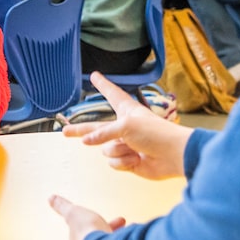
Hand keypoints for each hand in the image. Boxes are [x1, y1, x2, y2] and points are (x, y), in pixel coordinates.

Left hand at [49, 195, 125, 239]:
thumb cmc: (87, 230)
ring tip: (132, 229)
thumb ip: (63, 207)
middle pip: (100, 237)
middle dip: (111, 228)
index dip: (94, 220)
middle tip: (123, 220)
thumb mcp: (73, 212)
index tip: (96, 212)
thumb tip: (50, 198)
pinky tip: (136, 238)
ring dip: (121, 236)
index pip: (85, 229)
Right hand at [62, 73, 190, 179]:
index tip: (95, 76)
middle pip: (96, 128)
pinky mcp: (128, 161)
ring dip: (118, 151)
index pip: (111, 94)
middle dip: (81, 130)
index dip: (103, 85)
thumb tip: (86, 141)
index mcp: (127, 111)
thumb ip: (103, 133)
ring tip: (134, 150)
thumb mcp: (126, 126)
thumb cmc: (155, 134)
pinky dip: (124, 163)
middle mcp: (124, 127)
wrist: (174, 156)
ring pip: (105, 149)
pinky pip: (113, 163)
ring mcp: (126, 145)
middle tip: (65, 132)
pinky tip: (136, 160)